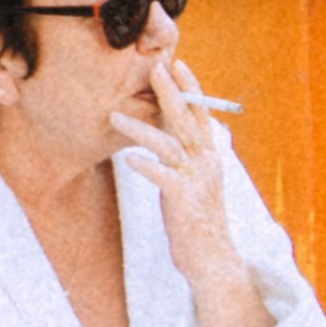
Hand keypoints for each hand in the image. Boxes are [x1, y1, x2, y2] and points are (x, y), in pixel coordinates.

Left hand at [112, 47, 265, 326]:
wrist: (211, 261)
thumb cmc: (197, 222)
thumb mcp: (194, 185)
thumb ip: (184, 161)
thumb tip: (169, 138)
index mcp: (210, 159)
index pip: (202, 116)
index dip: (192, 90)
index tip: (179, 65)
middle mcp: (207, 165)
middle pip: (187, 121)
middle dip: (171, 93)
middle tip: (155, 68)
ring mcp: (196, 182)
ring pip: (169, 145)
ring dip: (140, 128)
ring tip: (113, 115)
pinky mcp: (184, 201)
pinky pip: (162, 176)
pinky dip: (145, 165)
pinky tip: (129, 158)